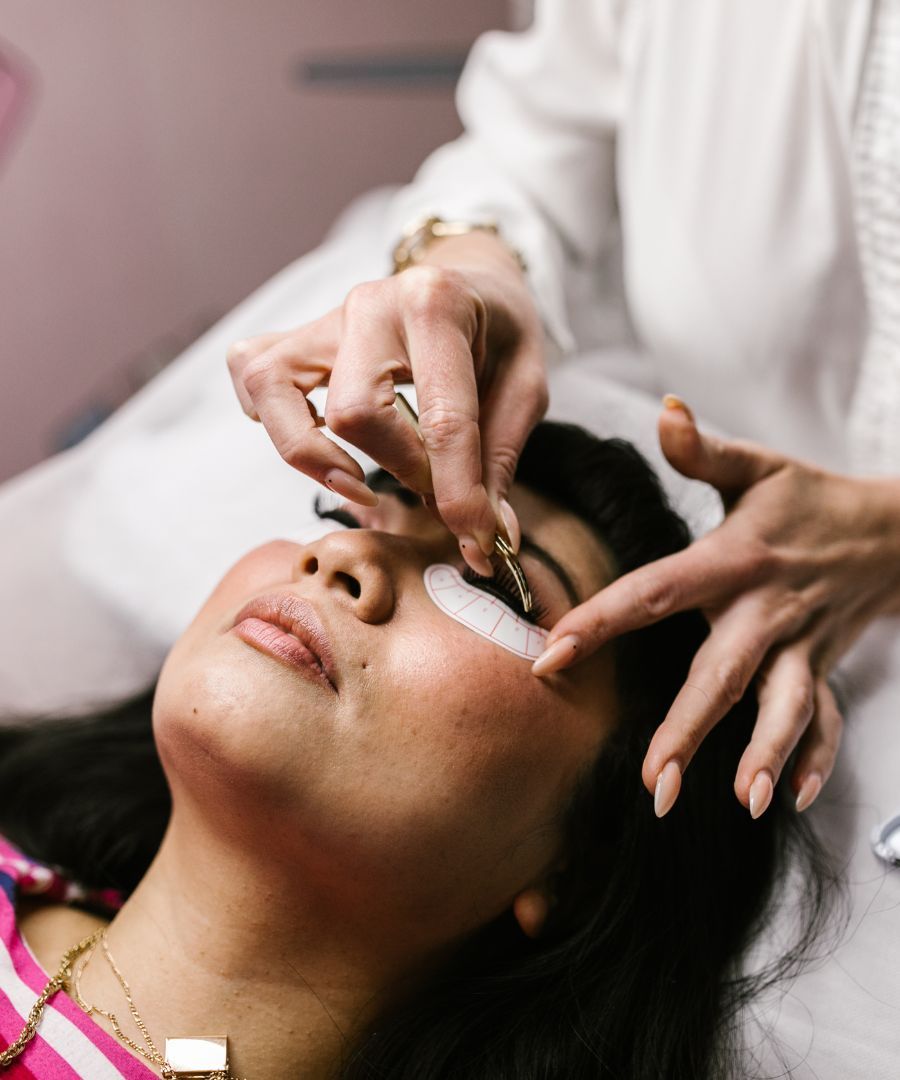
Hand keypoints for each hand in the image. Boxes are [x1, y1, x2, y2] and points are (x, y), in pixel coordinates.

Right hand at [226, 232, 546, 573]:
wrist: (469, 278)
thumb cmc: (498, 333)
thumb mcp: (526, 387)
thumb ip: (500, 460)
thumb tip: (487, 536)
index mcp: (436, 304)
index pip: (442, 419)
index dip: (459, 495)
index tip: (478, 542)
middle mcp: (370, 304)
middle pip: (355, 412)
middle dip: (398, 470)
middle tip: (433, 486)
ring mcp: (324, 318)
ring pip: (274, 389)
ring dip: (312, 455)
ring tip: (360, 483)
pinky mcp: (297, 336)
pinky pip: (250, 374)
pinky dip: (270, 418)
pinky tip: (315, 439)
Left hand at [533, 397, 899, 817]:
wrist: (895, 529)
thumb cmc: (808, 498)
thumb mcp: (758, 467)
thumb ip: (703, 449)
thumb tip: (663, 410)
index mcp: (734, 560)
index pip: (656, 591)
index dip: (602, 620)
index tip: (552, 655)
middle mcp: (767, 610)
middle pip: (723, 672)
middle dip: (690, 727)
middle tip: (653, 780)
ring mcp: (802, 645)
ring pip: (784, 705)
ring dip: (764, 754)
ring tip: (741, 802)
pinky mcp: (825, 666)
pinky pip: (825, 719)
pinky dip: (814, 758)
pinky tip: (790, 800)